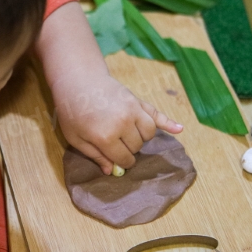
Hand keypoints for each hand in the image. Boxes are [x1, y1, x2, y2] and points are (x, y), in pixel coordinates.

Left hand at [52, 72, 182, 174]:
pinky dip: (169, 123)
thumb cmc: (72, 111)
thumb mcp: (76, 138)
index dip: (121, 163)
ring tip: (128, 134)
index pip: (124, 159)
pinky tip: (179, 129)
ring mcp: (133, 111)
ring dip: (141, 138)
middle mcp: (123, 124)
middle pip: (136, 147)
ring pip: (148, 134)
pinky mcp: (138, 101)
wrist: (78, 79)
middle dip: (128, 149)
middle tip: (114, 143)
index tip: (116, 161)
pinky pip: (157, 114)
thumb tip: (112, 171)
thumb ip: (95, 155)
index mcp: (106, 137)